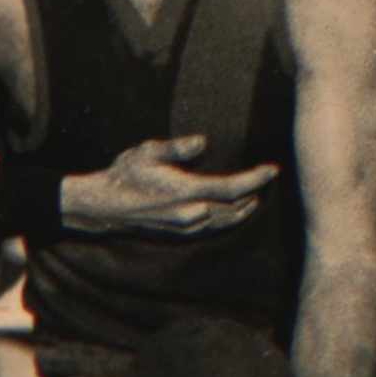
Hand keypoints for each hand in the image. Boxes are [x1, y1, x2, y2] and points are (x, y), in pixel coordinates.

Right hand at [61, 135, 277, 236]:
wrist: (104, 207)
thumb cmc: (125, 175)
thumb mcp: (148, 152)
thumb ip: (177, 147)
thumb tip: (203, 141)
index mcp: (186, 191)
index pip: (231, 187)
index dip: (255, 179)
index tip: (271, 169)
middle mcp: (190, 214)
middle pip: (233, 207)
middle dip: (252, 194)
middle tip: (267, 179)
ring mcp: (185, 227)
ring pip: (224, 222)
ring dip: (242, 210)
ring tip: (254, 198)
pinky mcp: (179, 235)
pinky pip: (210, 230)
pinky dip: (225, 221)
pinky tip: (229, 214)